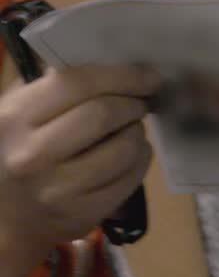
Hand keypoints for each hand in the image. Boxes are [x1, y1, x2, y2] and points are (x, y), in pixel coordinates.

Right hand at [0, 64, 158, 270]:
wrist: (4, 218)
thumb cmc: (16, 148)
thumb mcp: (18, 110)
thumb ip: (53, 82)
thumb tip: (110, 58)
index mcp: (15, 117)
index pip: (77, 83)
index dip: (121, 75)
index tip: (147, 75)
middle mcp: (32, 155)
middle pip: (104, 114)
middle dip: (133, 102)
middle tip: (141, 101)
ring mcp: (58, 191)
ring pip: (124, 149)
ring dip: (138, 132)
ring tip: (132, 127)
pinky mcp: (82, 216)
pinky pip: (131, 179)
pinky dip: (141, 159)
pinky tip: (132, 153)